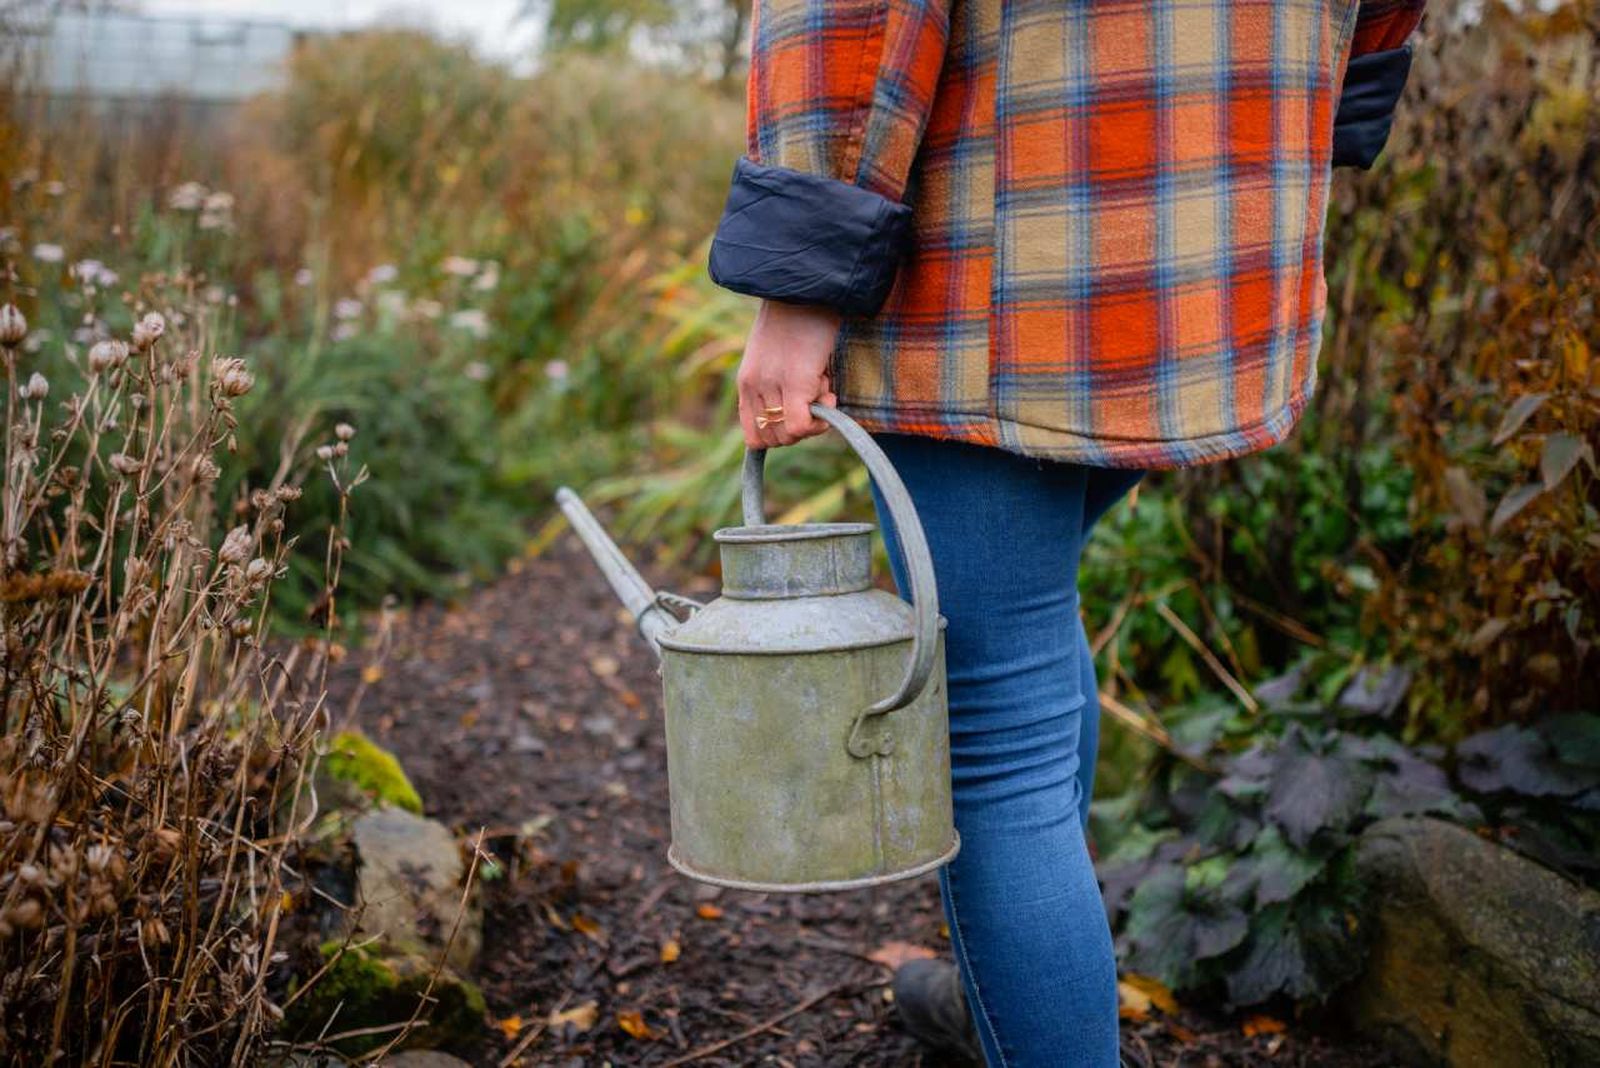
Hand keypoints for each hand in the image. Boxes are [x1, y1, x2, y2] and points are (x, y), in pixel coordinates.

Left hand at [736, 300, 841, 448]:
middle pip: (773, 440)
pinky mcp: (795, 382)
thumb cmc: (800, 317)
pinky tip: (829, 395)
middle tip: (814, 398)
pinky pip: (800, 426)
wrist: (809, 286)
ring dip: (811, 421)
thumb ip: (778, 383)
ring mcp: (772, 385)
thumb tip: (805, 412)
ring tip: (822, 387)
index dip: (781, 433)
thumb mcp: (778, 354)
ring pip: (788, 435)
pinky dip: (818, 422)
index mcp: (746, 381)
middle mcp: (754, 386)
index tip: (800, 414)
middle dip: (799, 429)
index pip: (754, 435)